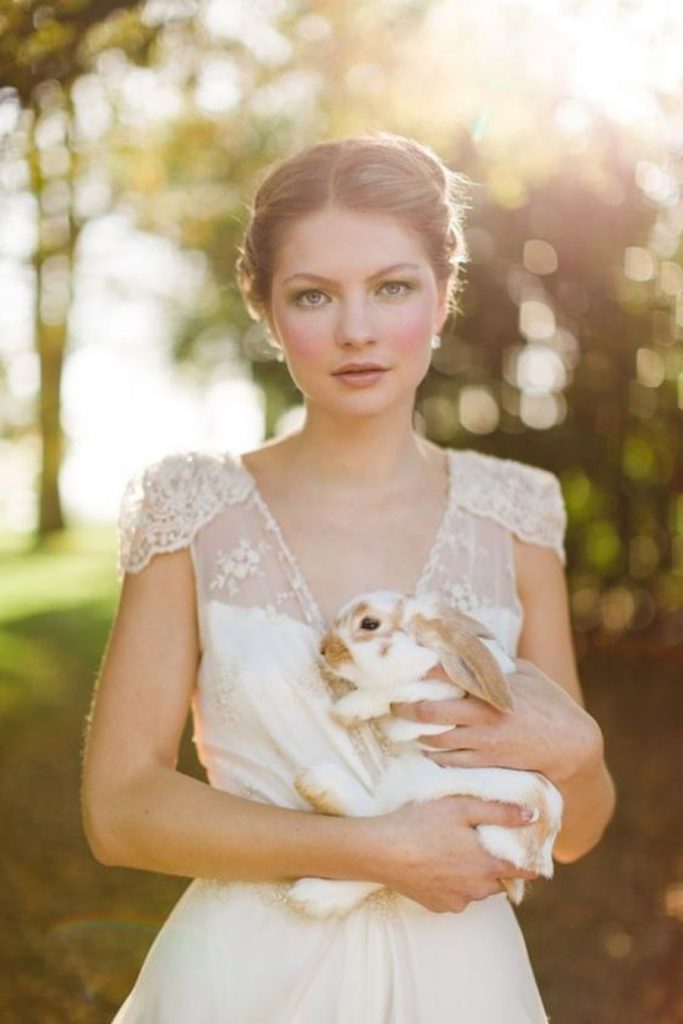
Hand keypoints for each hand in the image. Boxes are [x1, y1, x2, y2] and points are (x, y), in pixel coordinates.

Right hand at [372, 795, 538, 913]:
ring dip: (475, 875)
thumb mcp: (463, 806)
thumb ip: (501, 812)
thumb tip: (533, 816)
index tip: (527, 850)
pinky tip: (438, 865)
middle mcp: (478, 890)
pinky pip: (457, 896)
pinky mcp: (438, 906)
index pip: (526, 871)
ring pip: (478, 889)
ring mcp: (458, 901)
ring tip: (455, 851)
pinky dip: (454, 884)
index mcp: (489, 865)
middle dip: (497, 865)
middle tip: (480, 843)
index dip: (529, 859)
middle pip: (501, 880)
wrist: (382, 850)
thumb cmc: (422, 822)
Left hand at [390, 658, 602, 785]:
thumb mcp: (526, 673)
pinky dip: (434, 753)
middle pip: (429, 710)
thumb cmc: (551, 703)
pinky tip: (426, 745)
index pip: (447, 671)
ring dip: (415, 732)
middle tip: (392, 700)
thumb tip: (473, 644)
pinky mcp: (486, 762)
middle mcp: (483, 713)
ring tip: (402, 724)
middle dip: (404, 705)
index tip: (403, 660)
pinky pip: (448, 760)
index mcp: (492, 686)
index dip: (421, 666)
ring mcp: (483, 741)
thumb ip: (498, 663)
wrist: (572, 745)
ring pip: (434, 738)